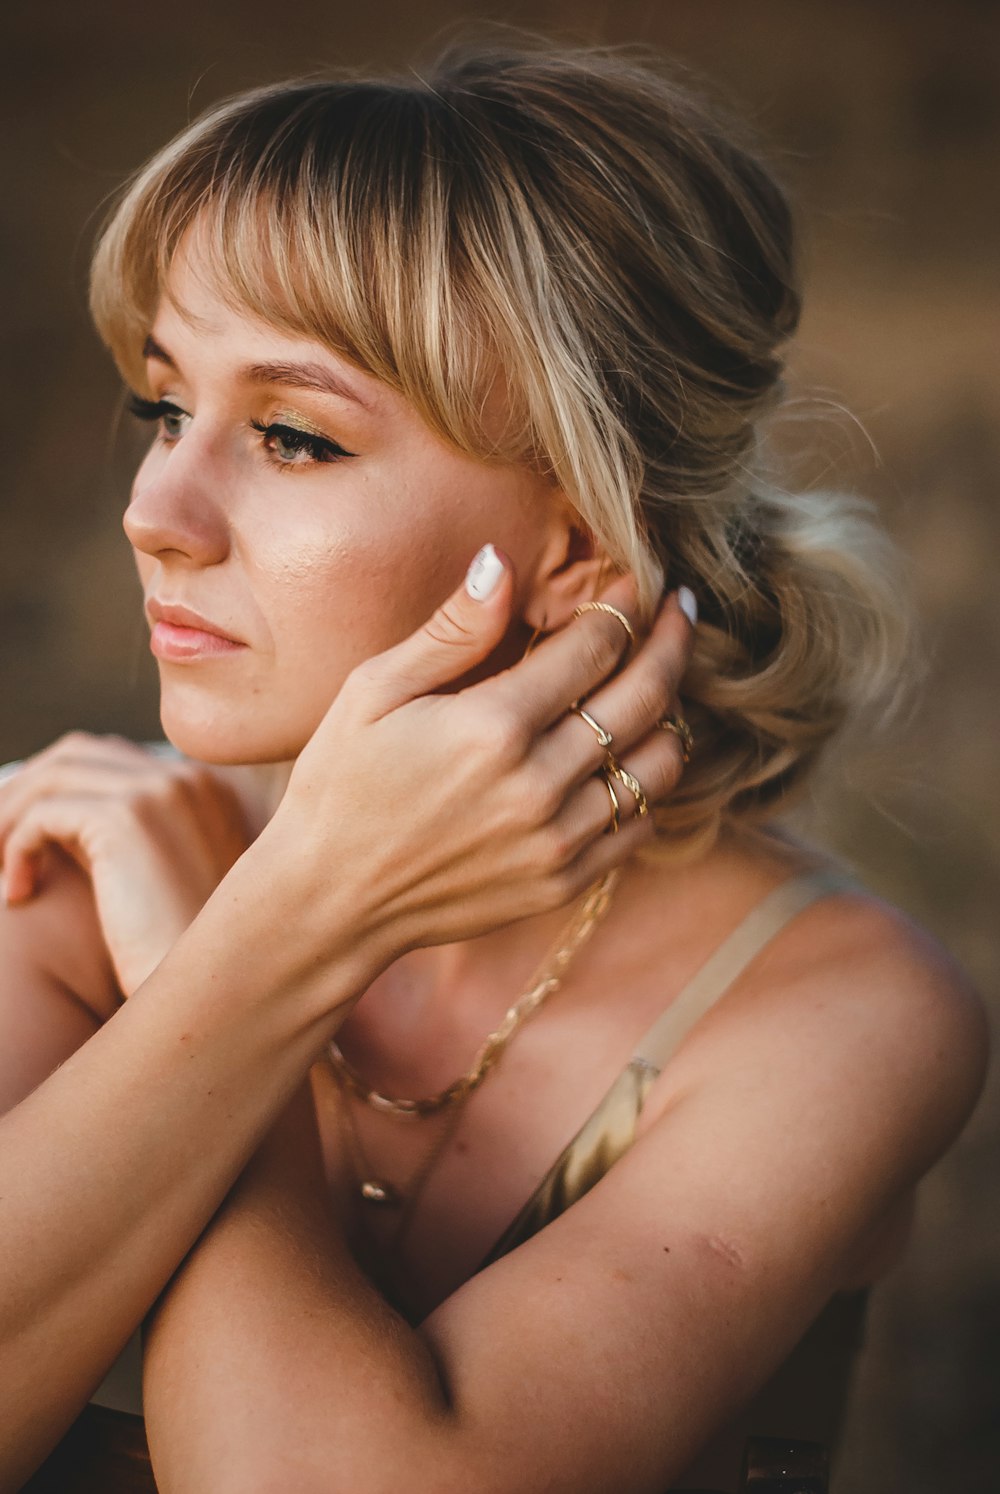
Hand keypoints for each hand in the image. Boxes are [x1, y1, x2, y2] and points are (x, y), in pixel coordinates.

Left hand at [0, 736, 250, 995]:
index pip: (110, 756)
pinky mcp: (126, 820)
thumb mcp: (151, 878)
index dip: (57, 788)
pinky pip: (42, 815)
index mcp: (203, 786)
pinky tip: (17, 891)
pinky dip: (16, 848)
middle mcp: (186, 777)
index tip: (21, 828)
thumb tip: (45, 816)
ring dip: (10, 816)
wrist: (212, 991)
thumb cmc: (180, 952)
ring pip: (54, 775)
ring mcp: (159, 792)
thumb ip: (115, 837)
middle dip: (24, 789)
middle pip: (78, 752)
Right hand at [260, 548, 695, 972]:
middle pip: (645, 697)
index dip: (625, 605)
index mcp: (492, 727)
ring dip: (670, 713)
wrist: (330, 900)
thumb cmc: (340, 785)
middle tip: (678, 612)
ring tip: (659, 682)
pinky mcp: (562, 881)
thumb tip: (502, 562)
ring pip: (658, 763)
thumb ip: (451, 630)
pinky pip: (639, 823)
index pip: (596, 647)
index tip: (634, 581)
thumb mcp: (374, 692)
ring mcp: (556, 840)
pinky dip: (647, 782)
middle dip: (670, 642)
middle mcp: (538, 785)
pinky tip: (632, 753)